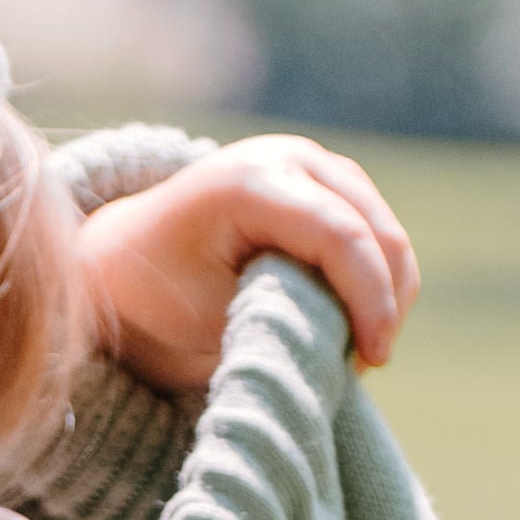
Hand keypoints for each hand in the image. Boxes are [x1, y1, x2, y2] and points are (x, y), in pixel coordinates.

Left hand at [77, 135, 418, 397]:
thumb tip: (357, 335)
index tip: (374, 358)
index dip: (371, 299)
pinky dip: (376, 279)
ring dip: (387, 293)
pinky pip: (375, 231)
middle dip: (386, 301)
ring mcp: (311, 163)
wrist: (132, 263)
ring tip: (355, 349)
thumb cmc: (161, 296)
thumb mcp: (216, 317)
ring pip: (385, 231)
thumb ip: (288, 317)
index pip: (340, 235)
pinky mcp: (326, 182)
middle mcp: (287, 156)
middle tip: (366, 363)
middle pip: (376, 229)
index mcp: (249, 181)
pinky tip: (354, 321)